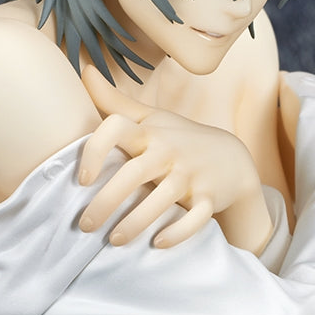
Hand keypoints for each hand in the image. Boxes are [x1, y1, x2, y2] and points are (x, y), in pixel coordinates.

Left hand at [77, 65, 272, 251]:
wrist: (232, 159)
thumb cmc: (179, 139)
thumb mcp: (151, 118)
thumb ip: (114, 101)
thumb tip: (84, 70)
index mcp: (150, 132)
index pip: (117, 128)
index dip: (95, 151)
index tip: (82, 179)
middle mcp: (169, 151)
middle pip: (133, 174)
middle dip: (105, 202)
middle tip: (85, 225)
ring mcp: (191, 175)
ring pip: (161, 200)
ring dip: (134, 224)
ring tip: (113, 241)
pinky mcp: (209, 198)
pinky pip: (194, 218)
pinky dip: (177, 233)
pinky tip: (156, 244)